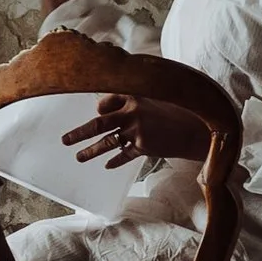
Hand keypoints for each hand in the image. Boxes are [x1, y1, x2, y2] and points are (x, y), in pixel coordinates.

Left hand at [61, 94, 209, 168]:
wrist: (197, 129)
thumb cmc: (176, 111)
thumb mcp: (154, 98)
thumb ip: (133, 100)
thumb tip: (105, 105)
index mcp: (134, 95)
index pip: (105, 102)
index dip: (99, 109)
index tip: (96, 113)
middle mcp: (132, 112)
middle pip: (98, 123)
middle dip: (79, 132)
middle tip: (64, 140)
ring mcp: (137, 130)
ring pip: (107, 142)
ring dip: (91, 150)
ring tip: (79, 157)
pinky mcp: (144, 146)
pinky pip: (124, 155)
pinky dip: (115, 160)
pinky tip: (107, 165)